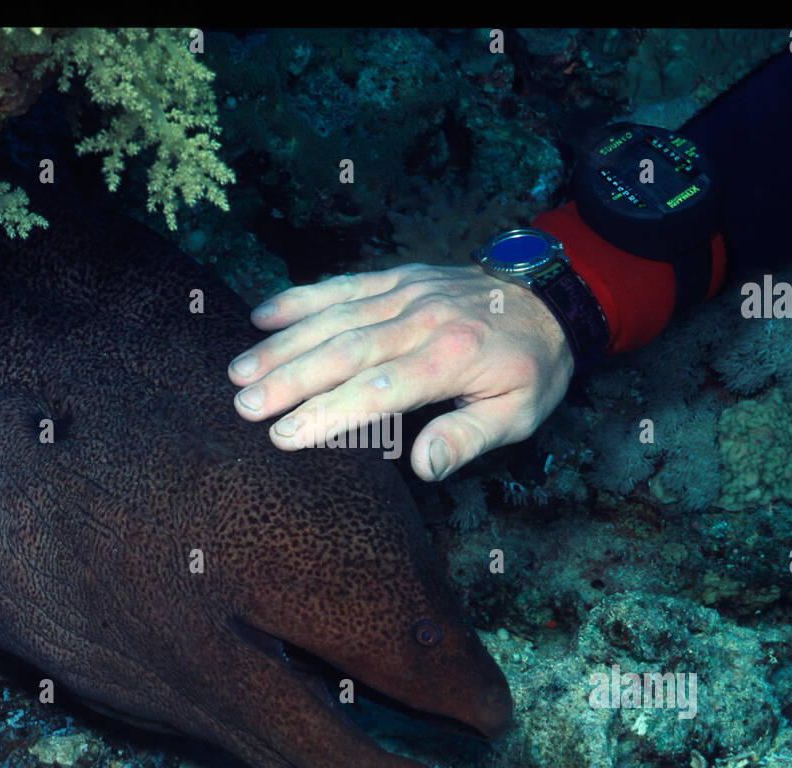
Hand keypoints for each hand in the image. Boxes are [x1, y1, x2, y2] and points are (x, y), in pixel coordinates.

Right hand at [228, 263, 574, 480]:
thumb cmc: (532, 365)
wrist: (553, 296)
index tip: (285, 435)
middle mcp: (422, 320)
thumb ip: (467, 437)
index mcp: (451, 358)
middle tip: (243, 405)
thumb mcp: (519, 413)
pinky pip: (344, 285)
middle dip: (289, 379)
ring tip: (238, 371)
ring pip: (335, 318)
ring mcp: (407, 294)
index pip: (379, 389)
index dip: (329, 412)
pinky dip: (301, 298)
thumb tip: (423, 466)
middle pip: (344, 351)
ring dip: (283, 344)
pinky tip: (262, 315)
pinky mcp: (399, 278)